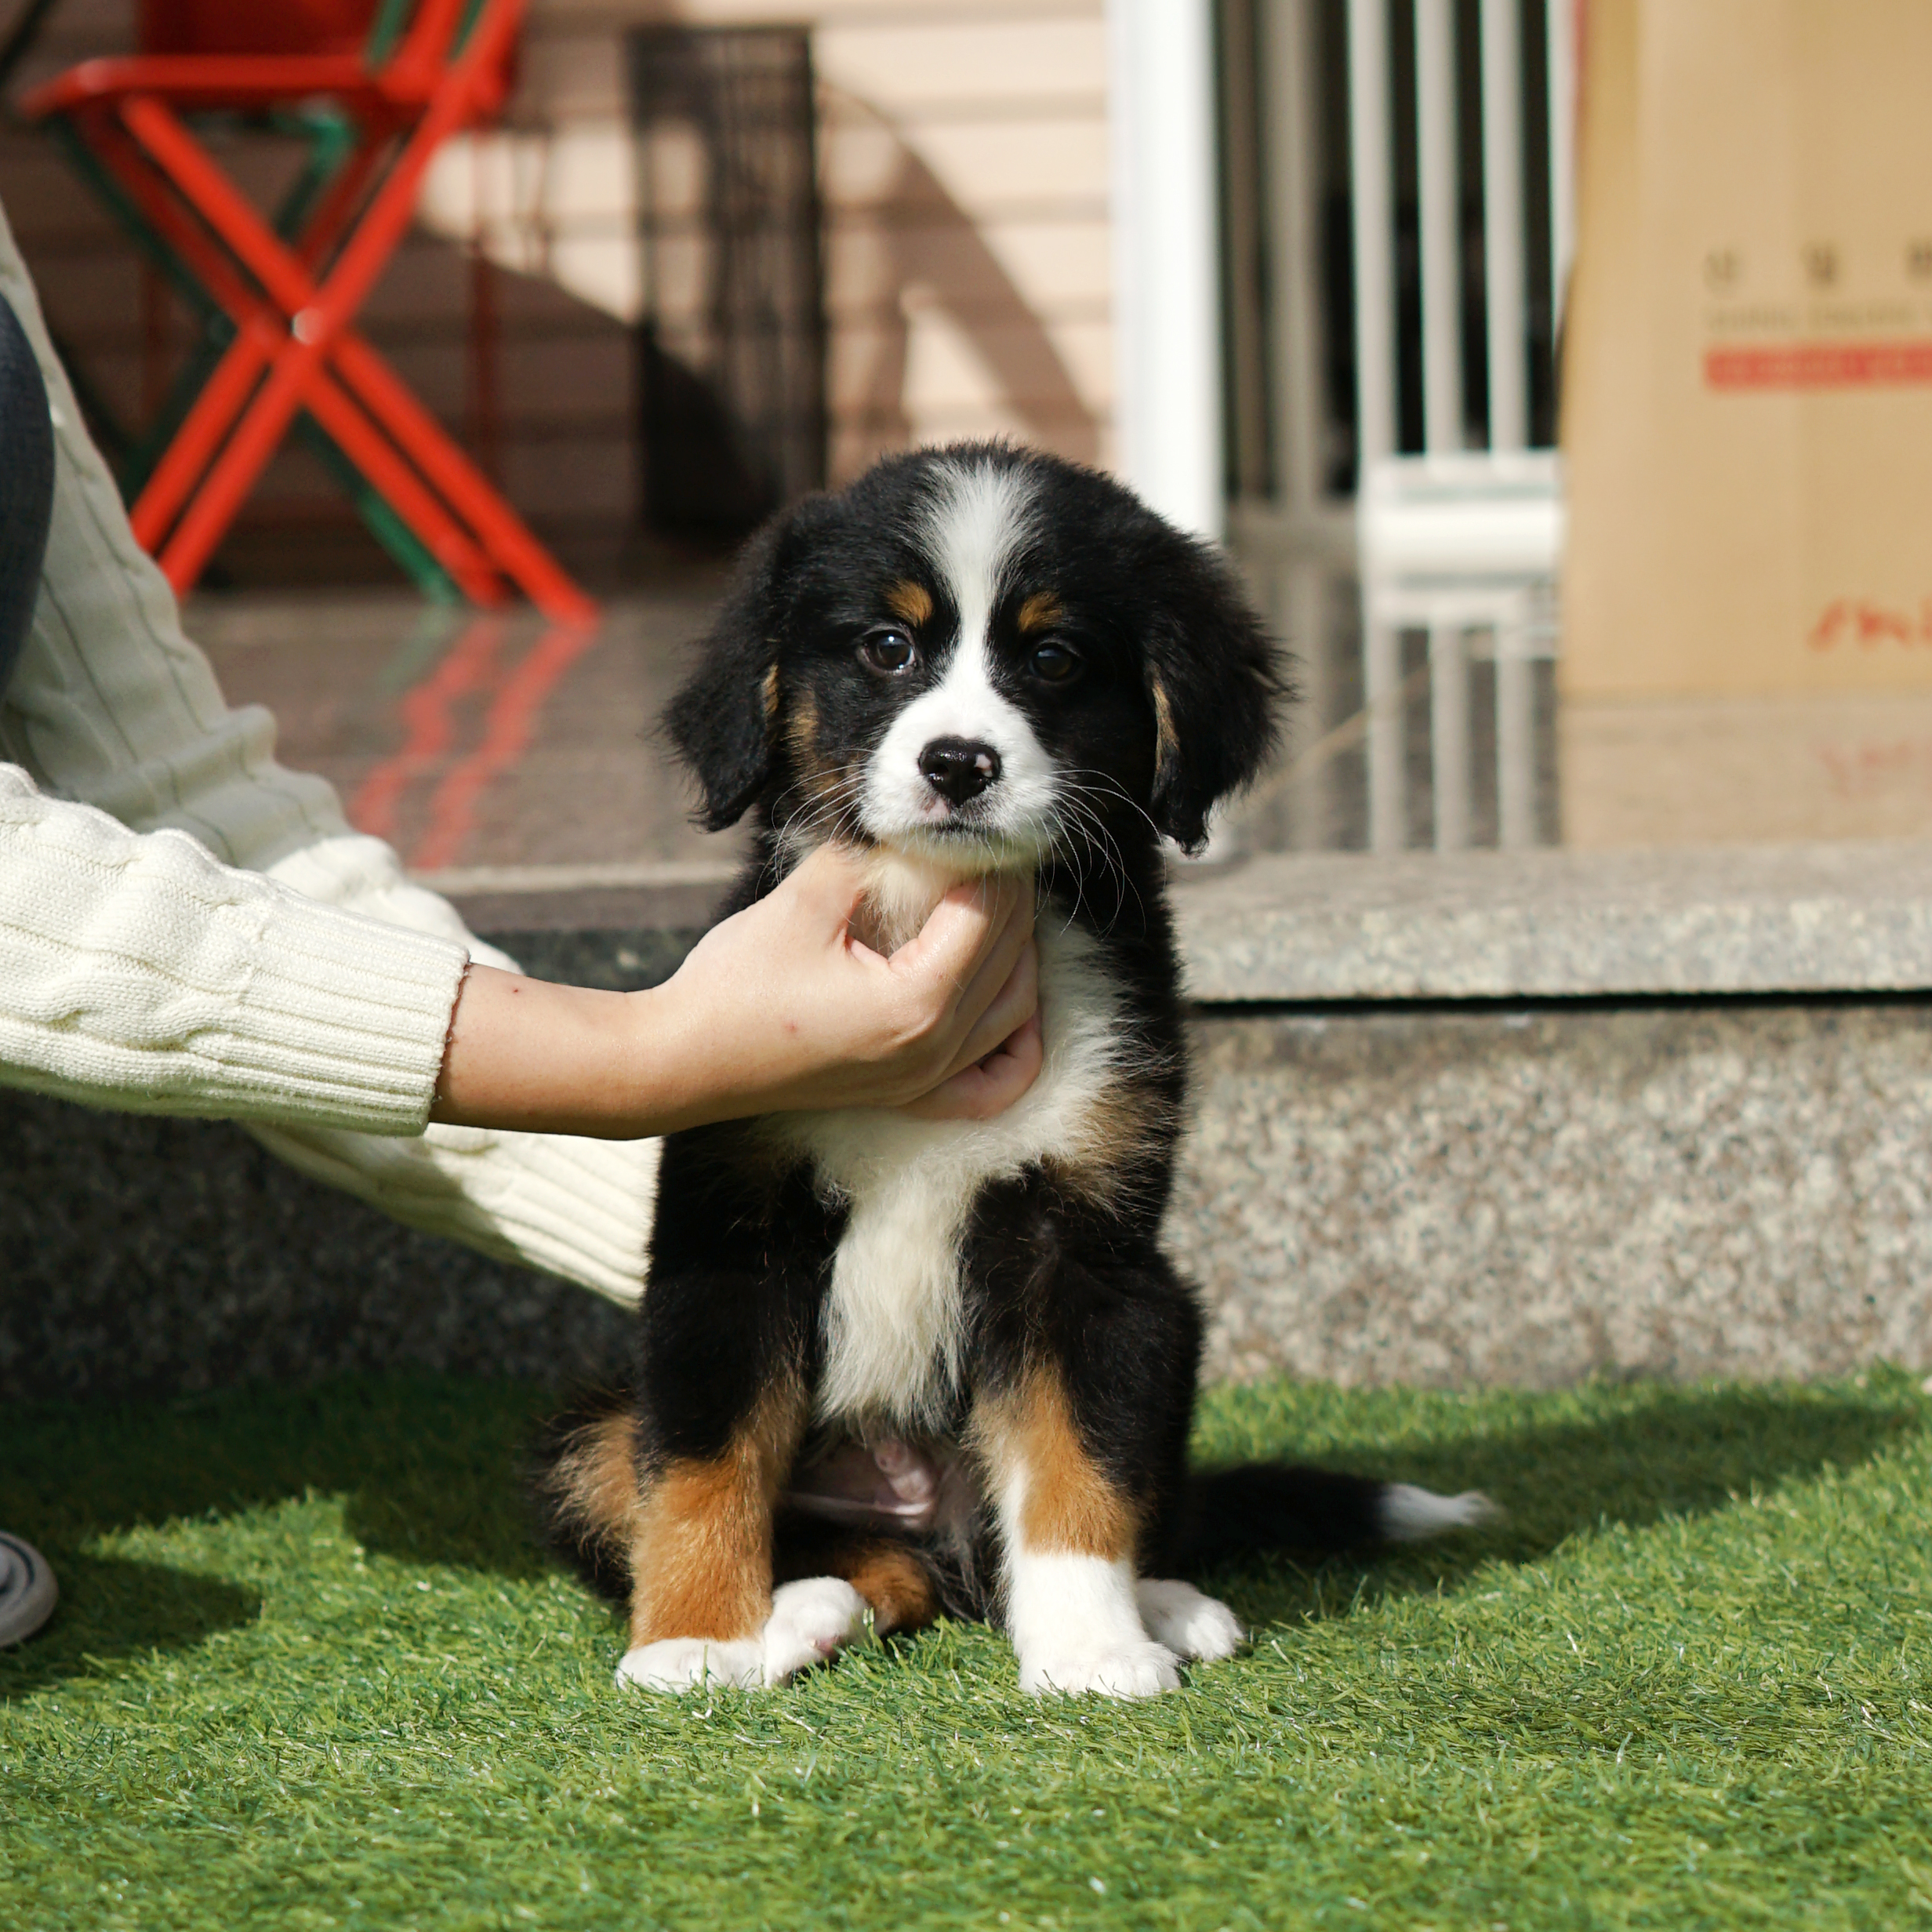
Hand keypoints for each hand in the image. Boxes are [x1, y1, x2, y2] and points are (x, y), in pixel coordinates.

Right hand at [649, 842, 1040, 1122]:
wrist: (684, 1062)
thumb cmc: (734, 986)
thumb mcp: (803, 902)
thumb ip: (866, 855)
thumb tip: (909, 819)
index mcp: (917, 1003)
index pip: (988, 915)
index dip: (992, 861)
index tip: (982, 823)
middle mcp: (936, 1050)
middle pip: (1012, 958)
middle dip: (1012, 896)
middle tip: (994, 848)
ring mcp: (926, 1081)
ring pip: (1016, 1012)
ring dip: (1021, 952)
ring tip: (999, 901)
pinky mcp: (910, 1097)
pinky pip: (993, 1083)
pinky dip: (1016, 1044)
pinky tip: (1013, 1004)